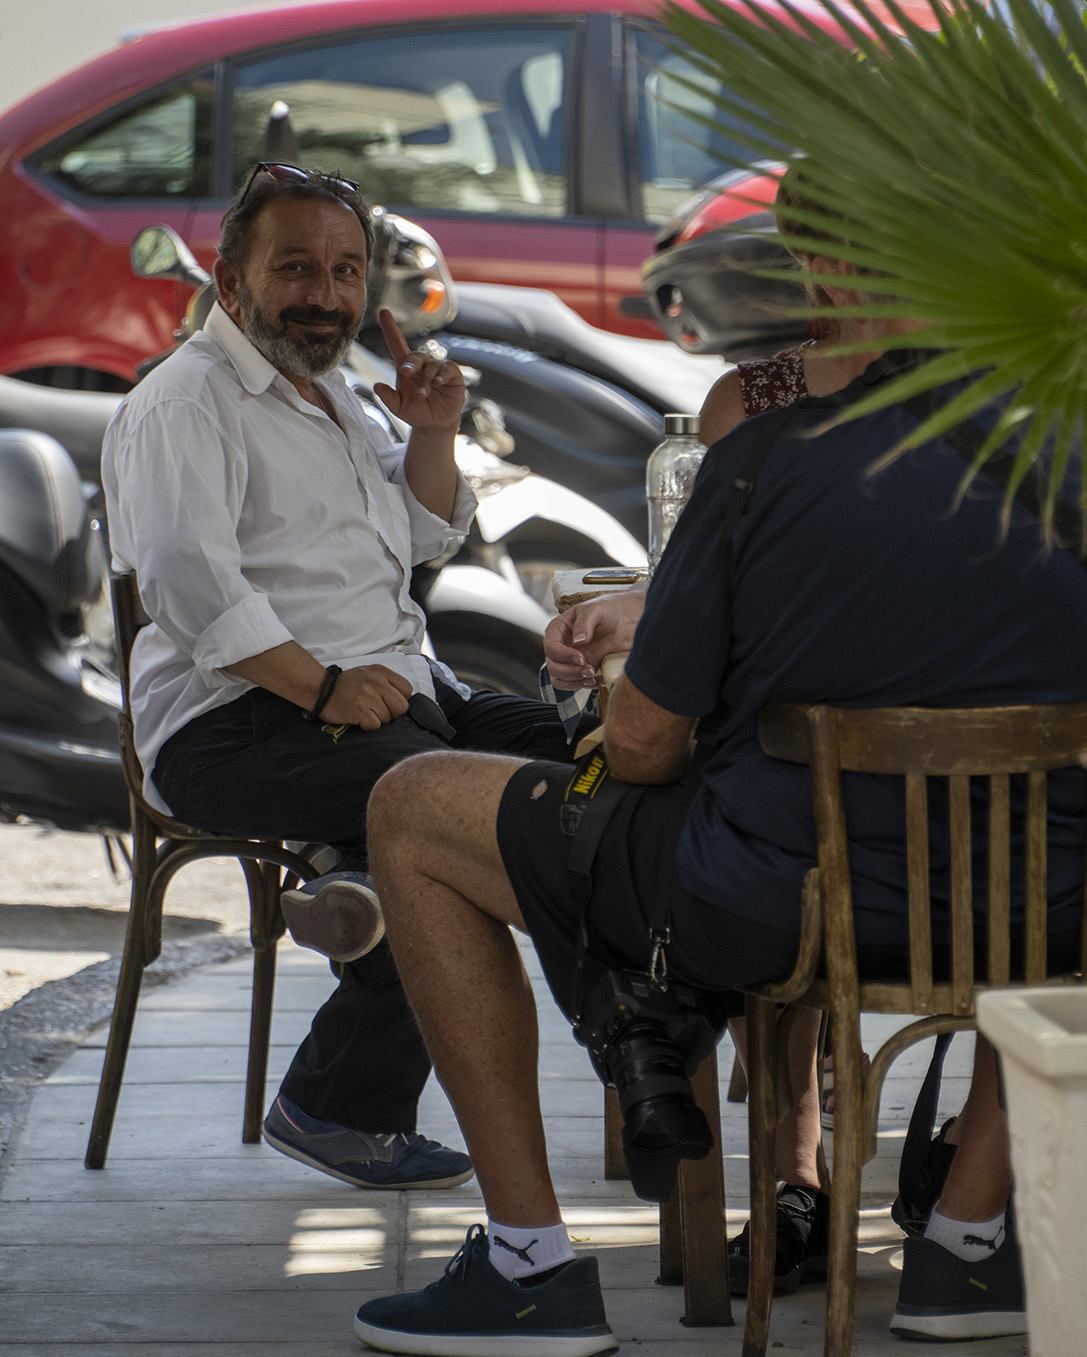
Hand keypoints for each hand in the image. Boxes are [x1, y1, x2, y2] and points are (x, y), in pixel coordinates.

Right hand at [322, 664, 412, 729]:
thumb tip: (404, 699)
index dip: (400, 699)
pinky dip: (367, 726)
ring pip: (388, 718)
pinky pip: (375, 725)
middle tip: (377, 711)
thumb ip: (387, 682)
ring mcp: (368, 695)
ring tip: (364, 712)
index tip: (388, 702)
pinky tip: (359, 718)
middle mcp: (376, 681)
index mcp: (381, 672)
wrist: (320, 688)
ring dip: (377, 719)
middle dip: (392, 713)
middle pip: (402, 707)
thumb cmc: (346, 685)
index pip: (407, 689)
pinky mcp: (359, 709)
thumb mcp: (368, 674)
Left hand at [373, 307, 464, 429]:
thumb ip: (388, 398)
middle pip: (415, 356)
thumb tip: (376, 387)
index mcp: (406, 367)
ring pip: (430, 366)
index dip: (390, 328)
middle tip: (405, 373)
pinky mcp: (452, 373)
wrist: (435, 423)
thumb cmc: (416, 411)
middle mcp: (421, 364)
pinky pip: (447, 368)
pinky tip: (437, 383)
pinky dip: (441, 375)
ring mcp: (437, 367)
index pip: (397, 344)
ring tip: (422, 394)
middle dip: (411, 363)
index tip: (383, 312)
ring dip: (426, 380)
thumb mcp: (399, 408)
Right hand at [543, 590, 645, 688]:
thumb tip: (578, 641)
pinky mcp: (577, 671)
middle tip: (591, 669)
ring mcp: (566, 661)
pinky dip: (585, 686)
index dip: (563, 655)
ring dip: (576, 682)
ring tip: (594, 676)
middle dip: (570, 672)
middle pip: (553, 666)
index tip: (581, 658)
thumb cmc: (607, 612)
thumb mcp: (596, 611)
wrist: (622, 622)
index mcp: (558, 629)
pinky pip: (574, 685)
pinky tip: (600, 679)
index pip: (551, 646)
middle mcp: (559, 646)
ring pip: (559, 679)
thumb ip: (585, 624)